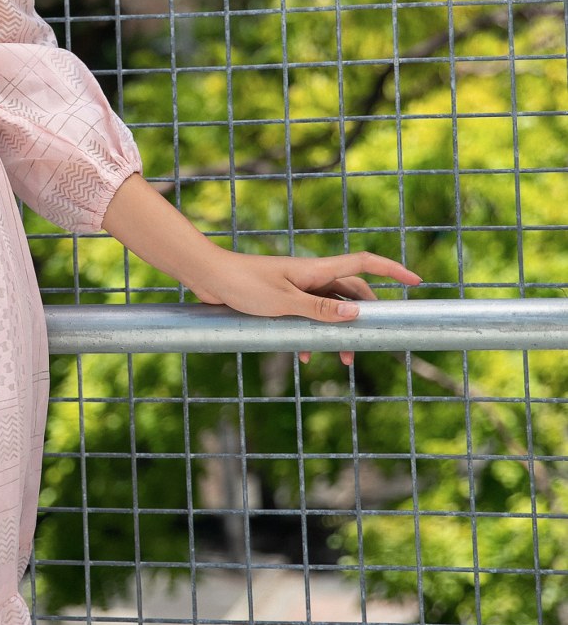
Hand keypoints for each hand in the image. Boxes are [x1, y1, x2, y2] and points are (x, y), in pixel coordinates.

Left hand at [192, 249, 422, 369]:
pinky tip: (303, 355)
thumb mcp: (283, 303)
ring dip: (338, 332)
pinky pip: (306, 316)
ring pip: (329, 309)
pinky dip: (311, 334)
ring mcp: (296, 287)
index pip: (365, 263)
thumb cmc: (243, 284)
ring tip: (342, 361)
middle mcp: (311, 276)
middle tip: (371, 344)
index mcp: (316, 270)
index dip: (393, 270)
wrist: (207, 276)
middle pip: (352, 292)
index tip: (417, 281)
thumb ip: (318, 310)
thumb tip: (356, 315)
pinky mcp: (281, 298)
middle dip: (365, 317)